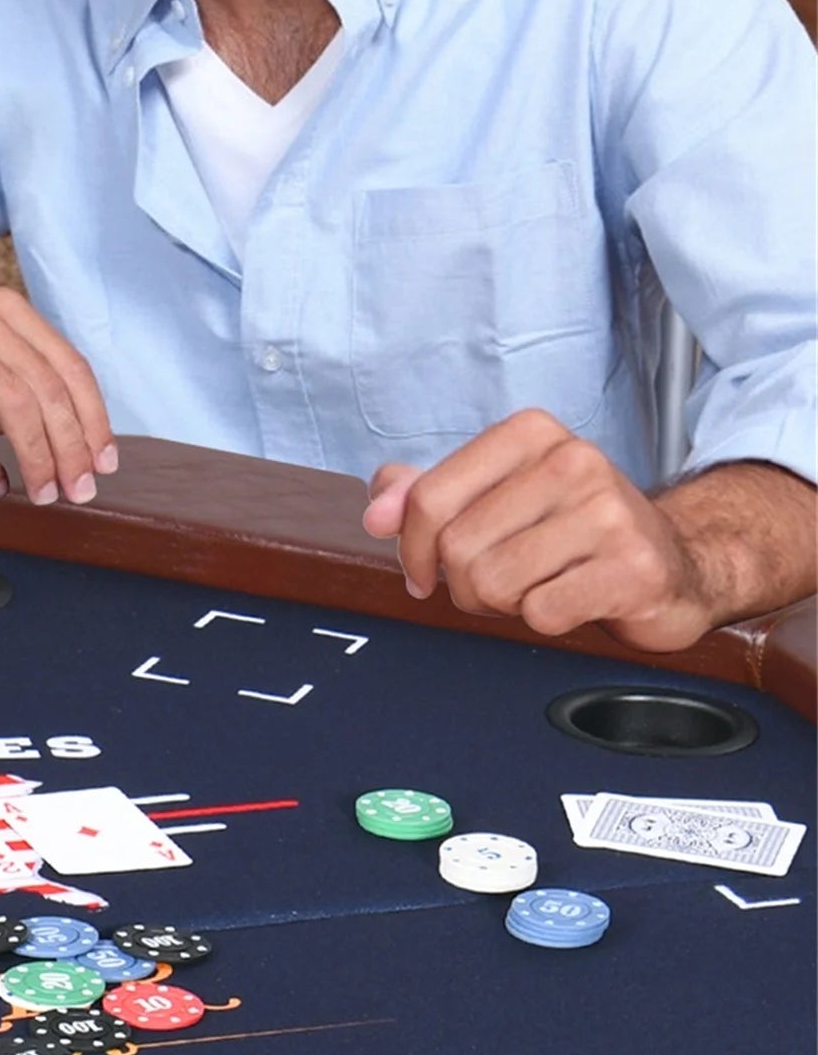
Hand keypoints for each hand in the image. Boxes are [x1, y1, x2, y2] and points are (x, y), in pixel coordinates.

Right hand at [0, 291, 117, 503]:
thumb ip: (31, 399)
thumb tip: (83, 450)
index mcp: (5, 309)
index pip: (68, 363)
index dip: (93, 417)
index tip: (104, 462)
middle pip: (45, 385)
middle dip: (69, 445)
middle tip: (78, 490)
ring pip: (13, 402)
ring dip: (35, 457)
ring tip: (41, 494)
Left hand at [361, 409, 715, 649]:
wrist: (677, 562)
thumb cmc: (573, 531)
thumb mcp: (496, 497)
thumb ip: (424, 495)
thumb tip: (377, 511)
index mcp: (530, 434)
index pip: (427, 498)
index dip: (413, 548)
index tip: (425, 569)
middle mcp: (573, 461)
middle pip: (457, 548)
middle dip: (463, 582)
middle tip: (499, 580)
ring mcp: (609, 513)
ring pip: (493, 583)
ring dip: (502, 603)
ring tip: (536, 587)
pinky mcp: (634, 568)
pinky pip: (541, 612)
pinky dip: (545, 619)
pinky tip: (573, 600)